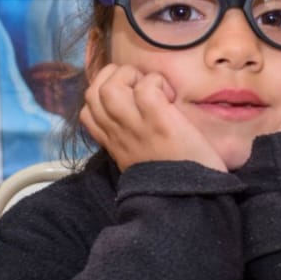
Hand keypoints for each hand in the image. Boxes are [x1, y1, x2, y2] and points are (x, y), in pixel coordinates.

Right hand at [81, 64, 226, 171]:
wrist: (193, 203)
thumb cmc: (176, 181)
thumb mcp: (143, 164)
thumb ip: (133, 142)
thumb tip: (138, 119)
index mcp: (115, 145)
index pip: (87, 112)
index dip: (102, 95)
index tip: (127, 98)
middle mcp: (120, 135)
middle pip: (92, 92)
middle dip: (113, 77)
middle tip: (140, 87)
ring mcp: (137, 128)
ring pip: (109, 86)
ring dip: (131, 76)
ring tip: (153, 88)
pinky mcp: (159, 122)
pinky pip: (145, 87)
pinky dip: (156, 82)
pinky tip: (170, 97)